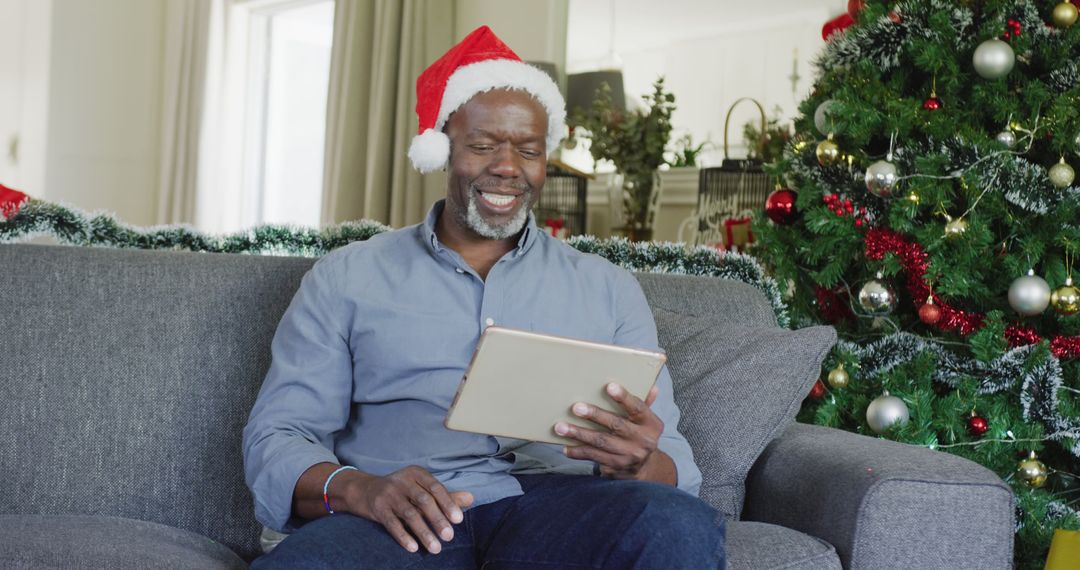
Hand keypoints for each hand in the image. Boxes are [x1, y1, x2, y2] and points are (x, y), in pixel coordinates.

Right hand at [345, 465, 473, 553]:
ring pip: (409, 514)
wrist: (365, 491)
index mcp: (416, 473)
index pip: (435, 488)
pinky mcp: (377, 508)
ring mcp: (388, 494)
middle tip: (449, 537)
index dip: (448, 503)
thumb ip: (445, 495)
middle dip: (438, 519)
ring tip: (436, 548)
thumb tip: (471, 498)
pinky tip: (414, 548)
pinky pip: (392, 524)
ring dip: (424, 532)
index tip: (459, 520)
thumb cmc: (401, 491)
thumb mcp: (421, 488)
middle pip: (423, 501)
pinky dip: (403, 536)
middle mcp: (402, 481)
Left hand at [555, 382, 664, 479]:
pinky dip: (578, 452)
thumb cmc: (639, 434)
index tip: (609, 386)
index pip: (638, 408)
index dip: (624, 397)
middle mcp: (643, 441)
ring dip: (579, 434)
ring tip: (561, 427)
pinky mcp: (615, 467)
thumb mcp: (646, 420)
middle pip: (616, 425)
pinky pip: (594, 457)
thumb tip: (651, 386)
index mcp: (651, 424)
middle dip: (595, 415)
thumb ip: (644, 403)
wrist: (644, 467)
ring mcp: (629, 456)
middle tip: (576, 407)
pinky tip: (566, 447)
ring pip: (601, 443)